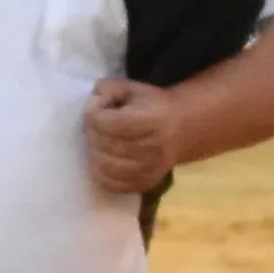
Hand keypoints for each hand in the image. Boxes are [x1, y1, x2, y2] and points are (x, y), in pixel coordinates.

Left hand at [85, 75, 186, 194]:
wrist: (181, 129)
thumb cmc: (151, 105)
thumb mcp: (130, 87)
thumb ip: (107, 88)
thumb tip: (93, 103)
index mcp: (150, 119)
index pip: (108, 123)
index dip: (93, 116)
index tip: (96, 111)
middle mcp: (153, 147)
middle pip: (105, 144)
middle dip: (92, 134)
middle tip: (95, 127)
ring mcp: (150, 168)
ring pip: (106, 166)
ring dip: (94, 152)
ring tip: (98, 142)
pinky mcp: (146, 183)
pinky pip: (112, 184)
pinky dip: (101, 172)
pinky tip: (103, 159)